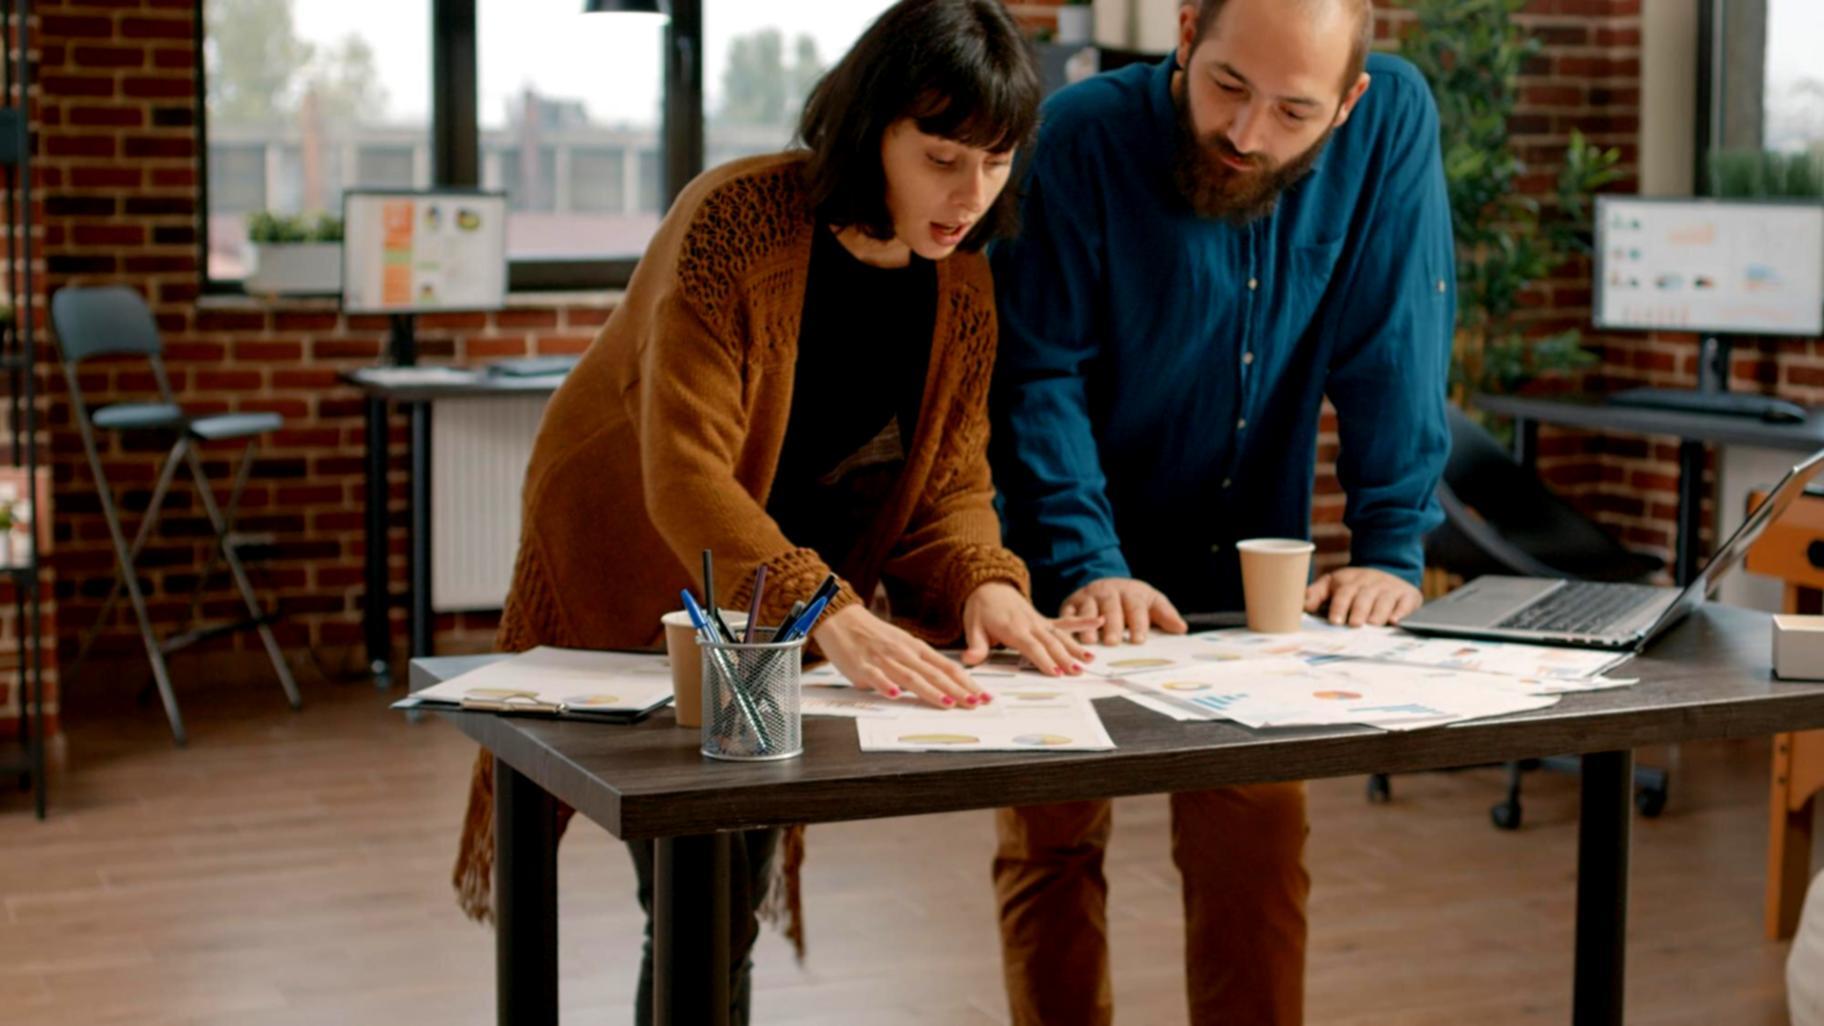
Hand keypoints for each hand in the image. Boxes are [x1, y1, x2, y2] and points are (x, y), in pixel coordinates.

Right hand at [813, 605, 984, 708]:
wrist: (841, 619)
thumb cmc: (873, 635)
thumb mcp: (903, 645)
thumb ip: (920, 664)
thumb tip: (940, 684)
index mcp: (916, 649)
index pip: (947, 668)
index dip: (966, 683)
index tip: (982, 696)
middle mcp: (904, 654)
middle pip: (934, 675)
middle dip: (957, 691)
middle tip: (975, 703)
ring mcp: (884, 660)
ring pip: (911, 677)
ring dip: (930, 691)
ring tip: (947, 703)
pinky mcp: (862, 666)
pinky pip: (876, 677)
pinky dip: (886, 686)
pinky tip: (895, 695)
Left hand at [960, 582, 1100, 676]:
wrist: (988, 586)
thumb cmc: (980, 609)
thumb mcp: (972, 627)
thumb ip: (976, 645)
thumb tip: (969, 660)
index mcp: (1013, 628)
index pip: (1031, 646)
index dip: (1043, 659)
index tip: (1055, 672)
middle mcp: (1030, 624)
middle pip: (1050, 643)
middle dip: (1064, 658)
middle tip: (1077, 672)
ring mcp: (1039, 621)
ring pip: (1060, 635)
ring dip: (1075, 647)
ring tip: (1089, 660)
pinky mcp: (1044, 620)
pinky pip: (1064, 622)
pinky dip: (1082, 622)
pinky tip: (1100, 621)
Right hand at [1060, 577, 1187, 644]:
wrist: (1105, 584)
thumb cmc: (1132, 600)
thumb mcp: (1151, 602)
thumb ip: (1165, 615)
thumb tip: (1181, 628)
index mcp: (1131, 592)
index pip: (1136, 607)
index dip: (1137, 623)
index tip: (1138, 639)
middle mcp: (1109, 592)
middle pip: (1111, 609)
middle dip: (1112, 625)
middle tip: (1113, 642)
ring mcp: (1089, 597)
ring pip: (1088, 611)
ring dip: (1088, 626)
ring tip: (1090, 641)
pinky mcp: (1071, 603)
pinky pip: (1067, 613)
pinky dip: (1068, 623)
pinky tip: (1069, 635)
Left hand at [1304, 567, 1421, 625]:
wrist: (1388, 570)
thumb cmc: (1354, 585)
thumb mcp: (1333, 584)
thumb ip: (1316, 594)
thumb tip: (1300, 606)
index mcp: (1349, 580)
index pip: (1343, 592)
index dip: (1338, 606)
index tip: (1334, 621)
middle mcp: (1370, 583)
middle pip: (1363, 596)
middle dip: (1358, 610)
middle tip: (1354, 624)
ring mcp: (1390, 588)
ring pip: (1384, 600)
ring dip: (1378, 612)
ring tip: (1373, 624)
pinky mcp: (1407, 595)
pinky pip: (1405, 602)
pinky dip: (1401, 611)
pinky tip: (1395, 620)